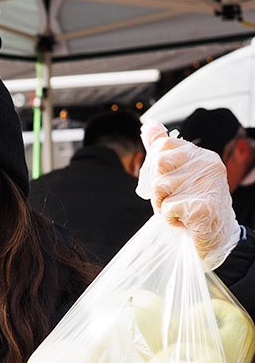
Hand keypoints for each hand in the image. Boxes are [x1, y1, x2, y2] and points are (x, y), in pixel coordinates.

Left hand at [137, 119, 240, 269]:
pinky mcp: (204, 206)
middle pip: (158, 166)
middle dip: (156, 188)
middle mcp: (208, 164)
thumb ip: (161, 151)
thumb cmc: (191, 204)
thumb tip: (148, 125)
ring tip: (179, 210)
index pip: (161, 146)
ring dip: (162, 205)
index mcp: (200, 154)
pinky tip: (184, 221)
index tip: (164, 181)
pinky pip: (166, 209)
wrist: (214, 236)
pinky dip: (169, 219)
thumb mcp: (175, 175)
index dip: (152, 167)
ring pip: (159, 189)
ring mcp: (208, 184)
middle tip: (172, 199)